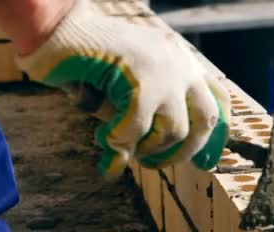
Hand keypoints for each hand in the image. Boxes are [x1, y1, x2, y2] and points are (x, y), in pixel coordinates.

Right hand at [15, 0, 230, 176]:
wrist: (56, 26)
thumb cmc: (87, 59)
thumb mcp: (127, 87)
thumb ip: (144, 116)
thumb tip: (141, 157)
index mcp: (182, 61)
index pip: (217, 100)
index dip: (217, 134)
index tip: (206, 161)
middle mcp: (180, 64)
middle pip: (205, 120)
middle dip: (184, 151)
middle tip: (154, 162)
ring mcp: (164, 71)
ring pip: (173, 131)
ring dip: (147, 150)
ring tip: (121, 146)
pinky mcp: (140, 80)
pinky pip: (136, 129)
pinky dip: (119, 141)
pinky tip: (104, 137)